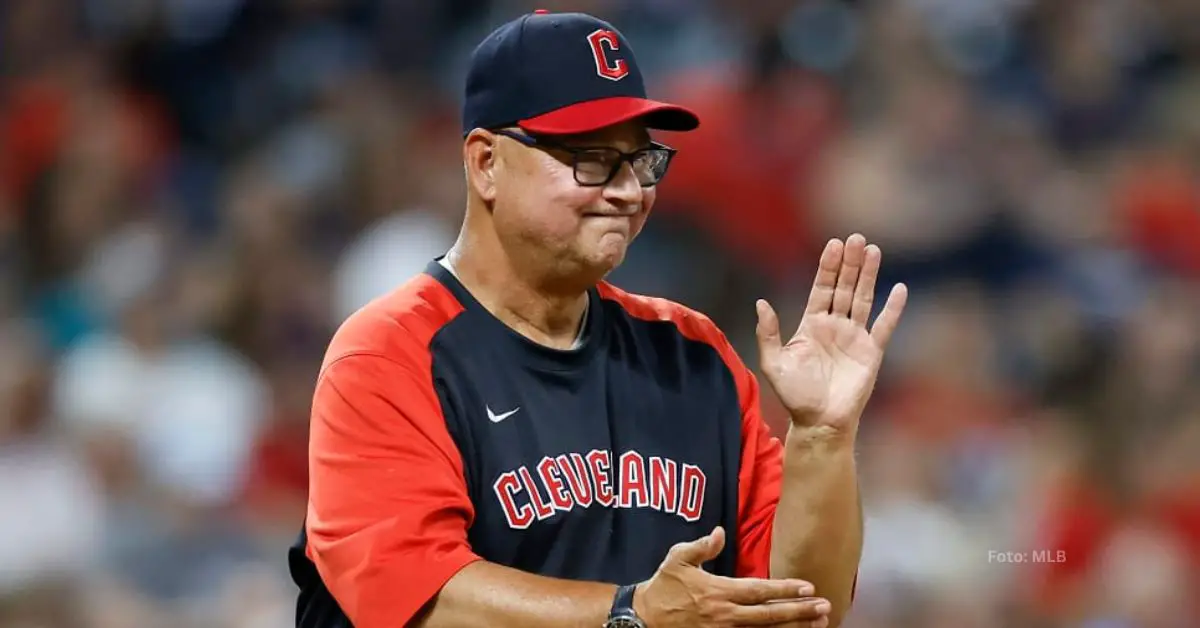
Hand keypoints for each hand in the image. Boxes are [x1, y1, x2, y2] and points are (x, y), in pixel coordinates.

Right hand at [633, 527, 831, 626]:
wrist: (644, 619)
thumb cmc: (663, 586)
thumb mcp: (677, 558)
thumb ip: (701, 546)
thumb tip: (720, 532)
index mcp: (719, 591)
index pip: (759, 590)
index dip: (785, 589)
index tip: (808, 587)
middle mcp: (727, 614)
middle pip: (770, 615)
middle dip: (799, 611)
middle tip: (824, 608)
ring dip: (792, 627)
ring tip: (817, 624)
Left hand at [755, 234, 906, 435]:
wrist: (819, 422)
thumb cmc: (795, 395)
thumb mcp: (774, 363)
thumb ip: (768, 333)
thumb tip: (761, 302)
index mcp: (811, 325)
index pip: (822, 288)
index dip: (828, 267)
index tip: (833, 244)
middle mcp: (835, 326)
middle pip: (844, 287)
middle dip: (849, 263)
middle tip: (856, 238)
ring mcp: (855, 338)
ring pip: (863, 299)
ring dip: (868, 276)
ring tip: (873, 250)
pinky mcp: (872, 353)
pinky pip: (884, 326)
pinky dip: (892, 309)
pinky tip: (899, 289)